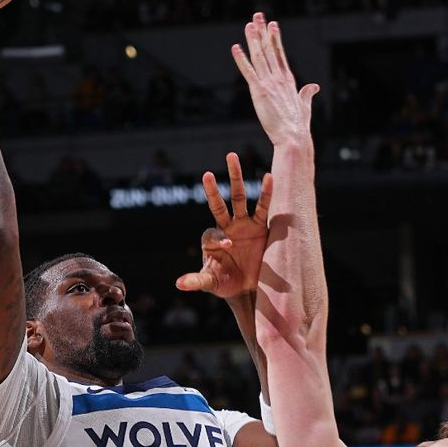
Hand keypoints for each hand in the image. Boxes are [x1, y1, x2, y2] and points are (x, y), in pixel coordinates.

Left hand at [176, 153, 271, 298]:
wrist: (247, 289)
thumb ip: (196, 281)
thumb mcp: (210, 282)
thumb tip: (178, 284)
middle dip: (212, 189)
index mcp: (212, 240)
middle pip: (218, 204)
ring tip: (231, 157)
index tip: (229, 246)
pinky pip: (263, 207)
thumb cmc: (225, 283)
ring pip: (239, 197)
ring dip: (235, 178)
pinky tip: (269, 176)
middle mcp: (227, 227)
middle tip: (206, 174)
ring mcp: (243, 224)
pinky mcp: (260, 227)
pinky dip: (265, 192)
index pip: (212, 234)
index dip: (220, 238)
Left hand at [232, 12, 318, 145]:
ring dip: (253, 39)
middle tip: (258, 15)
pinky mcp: (259, 91)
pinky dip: (241, 59)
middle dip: (263, 31)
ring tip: (249, 24)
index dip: (275, 38)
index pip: (280, 54)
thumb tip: (314, 86)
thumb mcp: (305, 106)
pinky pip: (248, 72)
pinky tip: (236, 48)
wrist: (294, 137)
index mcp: (288, 80)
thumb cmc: (298, 126)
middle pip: (269, 50)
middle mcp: (279, 78)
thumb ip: (307, 94)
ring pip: (259, 56)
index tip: (272, 24)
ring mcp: (269, 83)